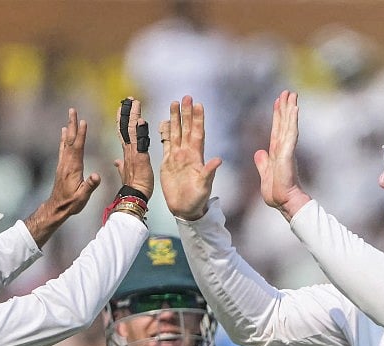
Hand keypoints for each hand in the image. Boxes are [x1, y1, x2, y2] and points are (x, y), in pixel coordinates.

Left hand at [25, 107, 101, 246]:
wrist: (57, 207)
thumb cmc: (71, 203)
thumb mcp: (83, 196)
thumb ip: (90, 185)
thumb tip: (97, 175)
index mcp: (73, 167)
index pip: (78, 147)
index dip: (81, 134)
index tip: (83, 121)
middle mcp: (67, 162)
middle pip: (70, 140)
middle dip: (72, 124)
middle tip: (72, 110)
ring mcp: (63, 163)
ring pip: (66, 142)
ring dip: (68, 128)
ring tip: (70, 116)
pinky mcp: (62, 166)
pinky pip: (63, 148)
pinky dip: (64, 138)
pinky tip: (64, 132)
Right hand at [113, 97, 153, 200]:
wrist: (135, 197)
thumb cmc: (134, 187)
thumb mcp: (125, 174)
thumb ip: (121, 166)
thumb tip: (117, 161)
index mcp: (126, 153)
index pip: (123, 132)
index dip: (122, 120)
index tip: (122, 109)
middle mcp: (128, 150)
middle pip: (126, 127)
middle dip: (127, 112)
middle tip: (128, 99)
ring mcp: (133, 153)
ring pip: (132, 130)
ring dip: (133, 115)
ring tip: (134, 102)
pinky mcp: (140, 158)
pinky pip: (140, 141)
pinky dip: (140, 130)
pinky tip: (140, 119)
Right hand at [159, 95, 222, 220]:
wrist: (185, 209)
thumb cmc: (198, 199)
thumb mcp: (205, 186)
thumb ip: (209, 173)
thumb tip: (218, 160)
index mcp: (197, 157)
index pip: (197, 134)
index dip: (198, 120)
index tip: (199, 105)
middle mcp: (187, 154)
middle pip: (186, 129)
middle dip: (186, 113)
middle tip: (186, 97)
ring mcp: (177, 157)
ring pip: (176, 133)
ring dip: (175, 119)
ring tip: (174, 103)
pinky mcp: (167, 163)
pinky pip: (166, 144)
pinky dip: (165, 133)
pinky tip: (165, 122)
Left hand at [252, 90, 308, 219]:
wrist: (283, 202)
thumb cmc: (277, 193)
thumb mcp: (265, 175)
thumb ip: (262, 163)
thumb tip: (259, 152)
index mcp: (277, 152)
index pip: (277, 130)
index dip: (278, 115)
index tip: (279, 102)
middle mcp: (283, 148)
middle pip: (284, 123)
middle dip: (285, 107)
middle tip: (288, 91)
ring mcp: (287, 150)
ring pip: (288, 125)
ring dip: (290, 109)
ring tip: (292, 94)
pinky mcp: (288, 153)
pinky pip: (291, 133)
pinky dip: (292, 121)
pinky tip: (294, 109)